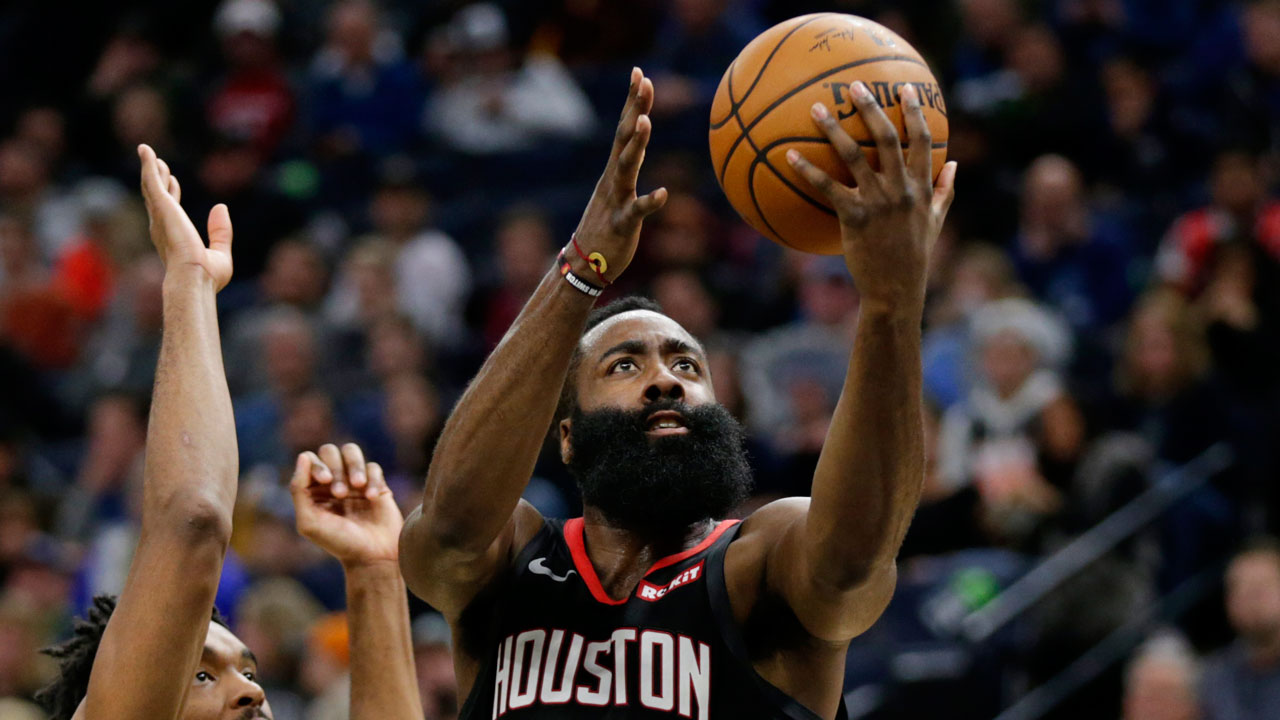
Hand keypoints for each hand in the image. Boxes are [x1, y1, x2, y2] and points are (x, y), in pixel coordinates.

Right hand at [138, 144, 232, 290]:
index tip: (174, 181)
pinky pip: (152, 180)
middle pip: (157, 196)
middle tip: (160, 164)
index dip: (172, 195)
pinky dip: (148, 165)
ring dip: (151, 169)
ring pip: (152, 186)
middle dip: (158, 179)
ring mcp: (161, 216)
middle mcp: (163, 226)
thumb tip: (221, 207)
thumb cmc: (206, 277)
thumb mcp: (220, 253)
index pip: (171, 211)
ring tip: (148, 153)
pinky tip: (146, 151)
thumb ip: (221, 231)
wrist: (195, 279)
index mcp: (175, 237)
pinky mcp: (163, 207)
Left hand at [290, 443, 403, 567]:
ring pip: (351, 451)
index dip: (317, 465)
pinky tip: (372, 498)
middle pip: (330, 451)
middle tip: (341, 493)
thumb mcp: (309, 522)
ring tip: (358, 487)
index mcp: (313, 490)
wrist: (372, 556)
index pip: (310, 460)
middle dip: (335, 467)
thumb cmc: (338, 543)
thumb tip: (303, 457)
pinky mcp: (377, 484)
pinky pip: (373, 466)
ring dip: (353, 465)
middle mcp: (333, 482)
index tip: (324, 481)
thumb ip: (298, 490)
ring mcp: (355, 482)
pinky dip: (372, 479)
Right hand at [571, 67, 667, 282]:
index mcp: (614, 170)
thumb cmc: (606, 226)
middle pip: (623, 138)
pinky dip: (648, 202)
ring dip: (635, 146)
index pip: (624, 128)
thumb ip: (631, 160)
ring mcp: (615, 201)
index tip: (639, 72)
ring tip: (645, 123)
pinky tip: (663, 193)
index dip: (632, 102)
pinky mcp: (620, 225)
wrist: (583, 265)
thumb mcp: (620, 187)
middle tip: (643, 81)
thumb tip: (640, 134)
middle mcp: (612, 180)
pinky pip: (635, 212)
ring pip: (625, 169)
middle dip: (634, 110)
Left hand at [787, 83, 956, 315]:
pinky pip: (828, 188)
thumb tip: (954, 163)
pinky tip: (789, 156)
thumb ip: (945, 191)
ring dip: (833, 130)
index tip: (905, 89)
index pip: (922, 141)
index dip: (915, 112)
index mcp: (922, 188)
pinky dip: (808, 170)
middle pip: (887, 138)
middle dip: (871, 108)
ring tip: (816, 109)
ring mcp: (878, 203)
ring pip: (854, 157)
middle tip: (854, 86)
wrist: (897, 290)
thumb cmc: (914, 256)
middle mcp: (902, 190)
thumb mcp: (936, 222)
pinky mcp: (855, 218)